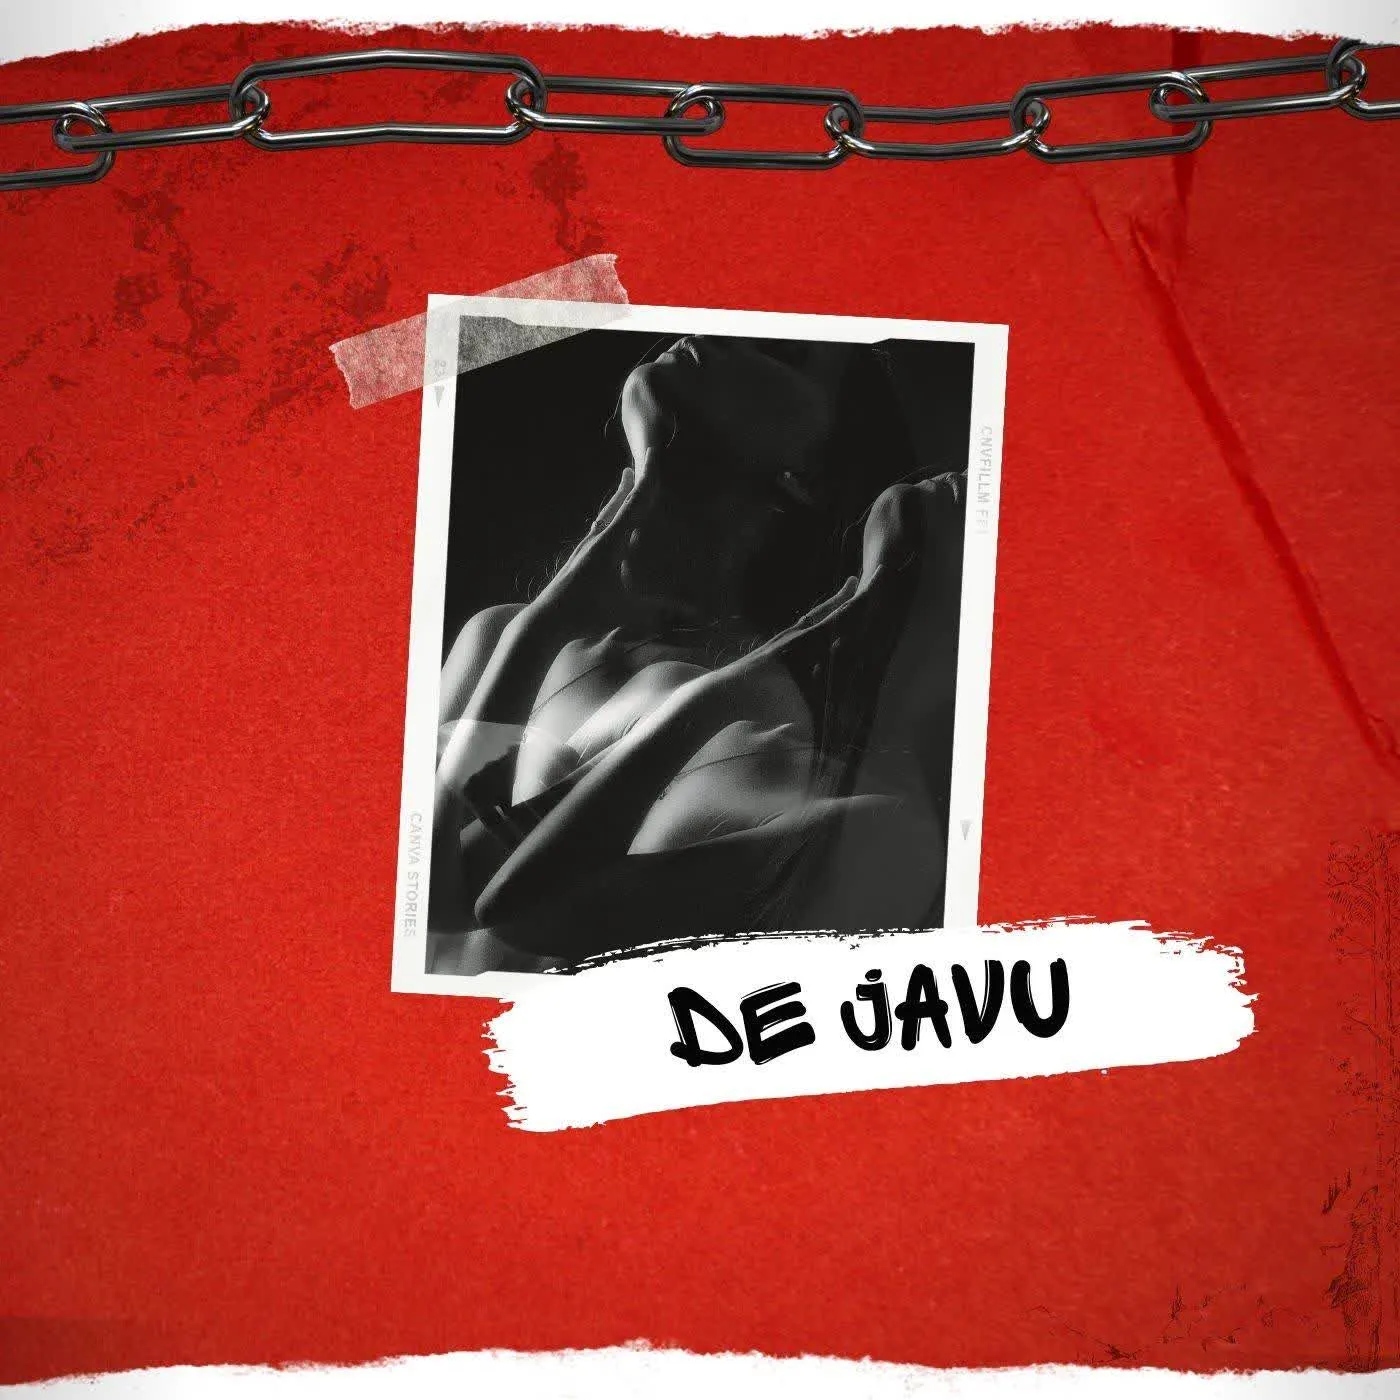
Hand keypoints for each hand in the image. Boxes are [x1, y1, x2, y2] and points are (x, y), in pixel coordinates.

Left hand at [520, 463, 655, 638]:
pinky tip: (607, 527)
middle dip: (632, 484)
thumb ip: (665, 613)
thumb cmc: (588, 615)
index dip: (647, 480)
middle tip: (639, 464)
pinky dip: (610, 520)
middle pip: (618, 504)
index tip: (652, 455)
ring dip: (618, 500)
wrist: (546, 620)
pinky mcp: (579, 559)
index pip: (634, 504)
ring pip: (606, 516)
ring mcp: (586, 548)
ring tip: (624, 486)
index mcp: (611, 543)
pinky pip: (599, 531)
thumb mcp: (631, 614)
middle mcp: (597, 539)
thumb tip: (699, 617)